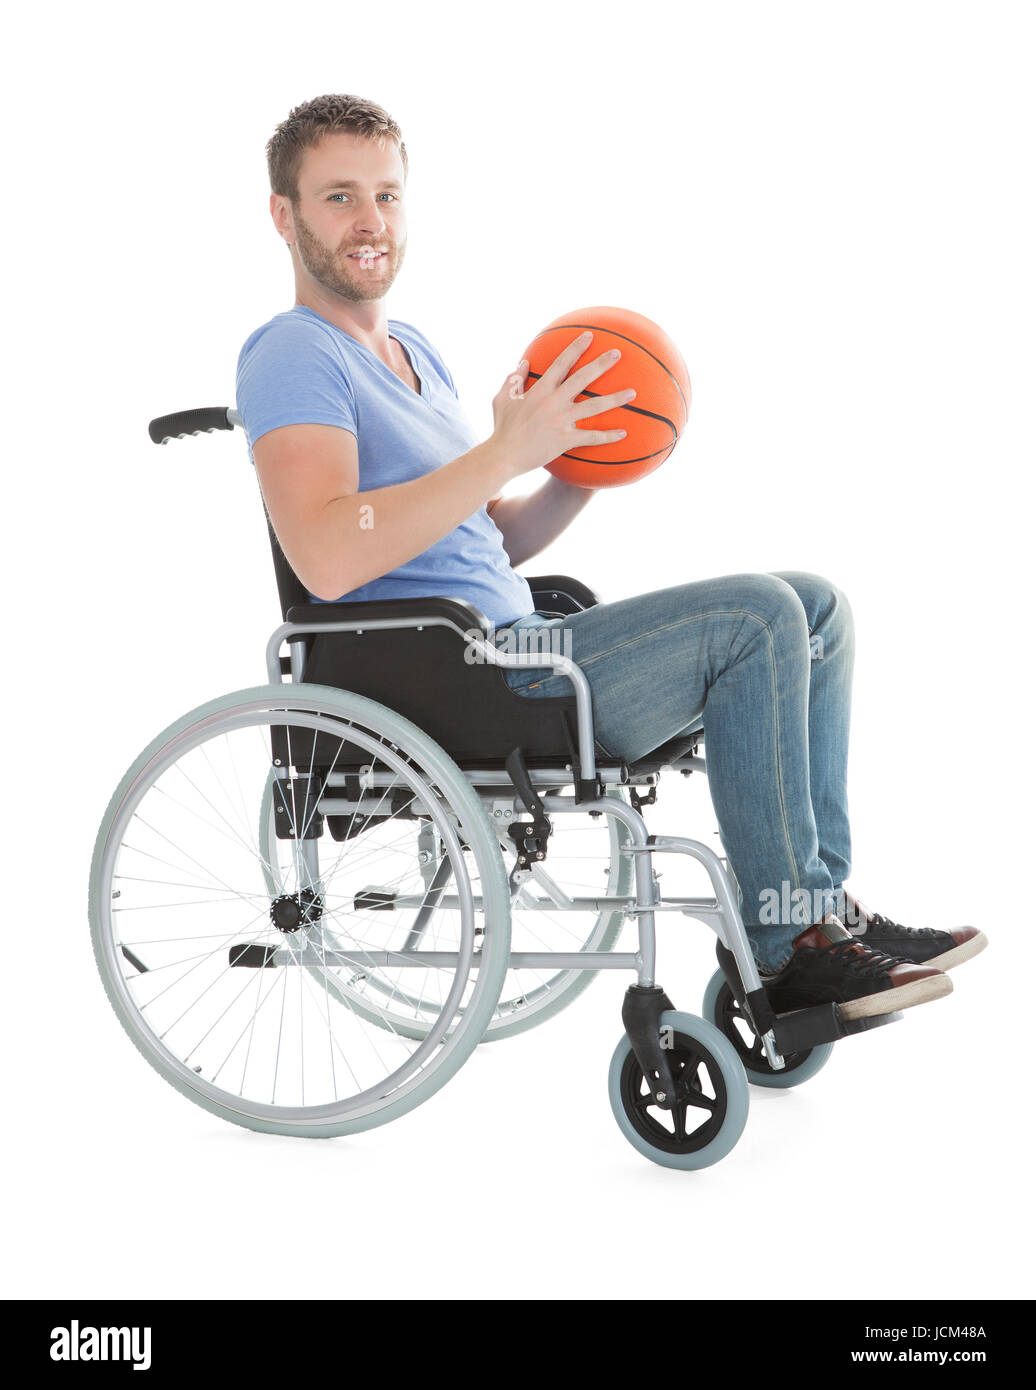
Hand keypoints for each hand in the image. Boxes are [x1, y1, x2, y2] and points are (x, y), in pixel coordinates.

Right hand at [489, 330, 635, 477]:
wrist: (503, 456)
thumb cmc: (503, 428)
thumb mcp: (502, 399)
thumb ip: (513, 379)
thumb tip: (523, 362)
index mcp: (540, 390)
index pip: (561, 363)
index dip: (576, 348)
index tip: (589, 336)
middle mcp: (554, 402)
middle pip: (583, 378)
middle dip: (602, 364)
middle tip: (618, 353)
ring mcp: (561, 421)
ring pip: (594, 406)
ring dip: (615, 399)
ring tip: (633, 393)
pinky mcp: (565, 440)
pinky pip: (591, 437)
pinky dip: (608, 436)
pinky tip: (623, 433)